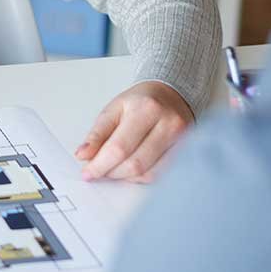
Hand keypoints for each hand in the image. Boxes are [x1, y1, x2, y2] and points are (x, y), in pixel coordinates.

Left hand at [75, 81, 193, 182]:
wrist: (171, 94)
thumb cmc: (140, 102)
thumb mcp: (113, 109)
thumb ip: (97, 133)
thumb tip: (83, 156)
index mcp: (145, 109)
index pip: (119, 147)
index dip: (100, 165)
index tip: (87, 173)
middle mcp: (167, 123)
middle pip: (135, 163)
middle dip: (112, 172)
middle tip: (99, 171)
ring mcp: (181, 139)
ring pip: (149, 173)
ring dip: (126, 177)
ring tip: (114, 168)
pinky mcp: (187, 151)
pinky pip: (161, 174)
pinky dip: (142, 177)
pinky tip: (132, 169)